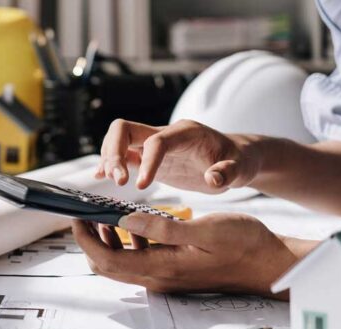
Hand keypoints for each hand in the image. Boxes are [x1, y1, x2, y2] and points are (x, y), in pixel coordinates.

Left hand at [72, 213, 309, 293]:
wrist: (270, 264)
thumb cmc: (244, 245)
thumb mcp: (204, 230)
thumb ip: (162, 227)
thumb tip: (124, 219)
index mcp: (162, 268)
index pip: (105, 259)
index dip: (84, 238)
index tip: (76, 215)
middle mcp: (159, 278)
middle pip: (106, 264)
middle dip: (89, 239)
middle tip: (84, 212)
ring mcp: (166, 277)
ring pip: (121, 261)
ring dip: (107, 239)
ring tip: (104, 212)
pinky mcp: (174, 271)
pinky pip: (140, 258)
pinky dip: (129, 240)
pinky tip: (135, 221)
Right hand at [95, 119, 261, 192]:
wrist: (235, 158)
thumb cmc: (238, 162)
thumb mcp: (240, 169)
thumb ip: (228, 172)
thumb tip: (212, 178)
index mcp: (186, 133)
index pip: (156, 141)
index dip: (146, 162)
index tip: (140, 187)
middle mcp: (165, 133)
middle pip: (125, 129)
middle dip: (114, 152)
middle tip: (118, 181)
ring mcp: (154, 144)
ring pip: (118, 140)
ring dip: (109, 159)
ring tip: (112, 183)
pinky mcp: (149, 157)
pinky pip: (123, 154)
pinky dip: (109, 165)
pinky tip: (100, 178)